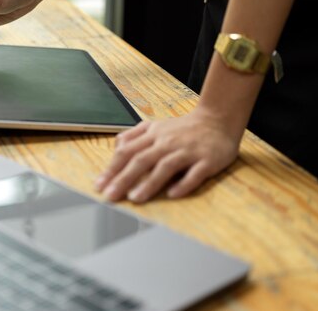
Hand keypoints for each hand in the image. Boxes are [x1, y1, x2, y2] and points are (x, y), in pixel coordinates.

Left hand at [95, 107, 240, 202]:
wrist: (217, 119)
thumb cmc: (183, 128)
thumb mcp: (156, 126)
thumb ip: (134, 135)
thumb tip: (116, 147)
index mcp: (153, 135)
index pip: (128, 151)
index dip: (112, 168)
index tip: (99, 185)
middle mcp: (168, 142)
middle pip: (142, 159)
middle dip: (124, 178)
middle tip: (110, 195)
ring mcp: (188, 151)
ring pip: (166, 166)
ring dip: (149, 183)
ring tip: (135, 198)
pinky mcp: (208, 160)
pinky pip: (195, 173)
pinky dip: (184, 183)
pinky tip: (172, 194)